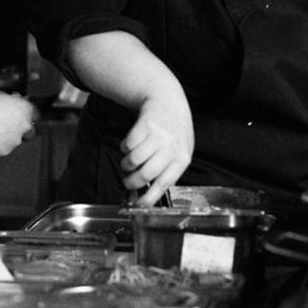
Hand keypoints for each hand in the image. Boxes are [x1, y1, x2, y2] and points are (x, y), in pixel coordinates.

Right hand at [0, 90, 36, 156]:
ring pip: (17, 140)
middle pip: (30, 130)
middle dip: (22, 128)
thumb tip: (14, 101)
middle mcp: (25, 126)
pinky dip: (0, 143)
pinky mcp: (5, 150)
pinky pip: (6, 147)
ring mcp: (16, 140)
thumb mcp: (0, 94)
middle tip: (8, 124)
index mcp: (26, 109)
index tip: (21, 114)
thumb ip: (12, 100)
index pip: (35, 114)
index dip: (26, 114)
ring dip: (10, 136)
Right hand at [119, 92, 193, 206]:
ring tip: (130, 161)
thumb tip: (147, 195)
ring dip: (126, 165)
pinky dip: (124, 148)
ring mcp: (158, 135)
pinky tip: (131, 144)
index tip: (139, 205)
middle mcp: (171, 146)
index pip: (166, 182)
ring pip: (133, 160)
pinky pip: (127, 145)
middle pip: (146, 173)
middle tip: (127, 182)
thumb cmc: (173, 132)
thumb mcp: (178, 151)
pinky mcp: (144, 125)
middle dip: (132, 182)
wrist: (168, 102)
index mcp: (182, 157)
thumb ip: (166, 171)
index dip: (150, 197)